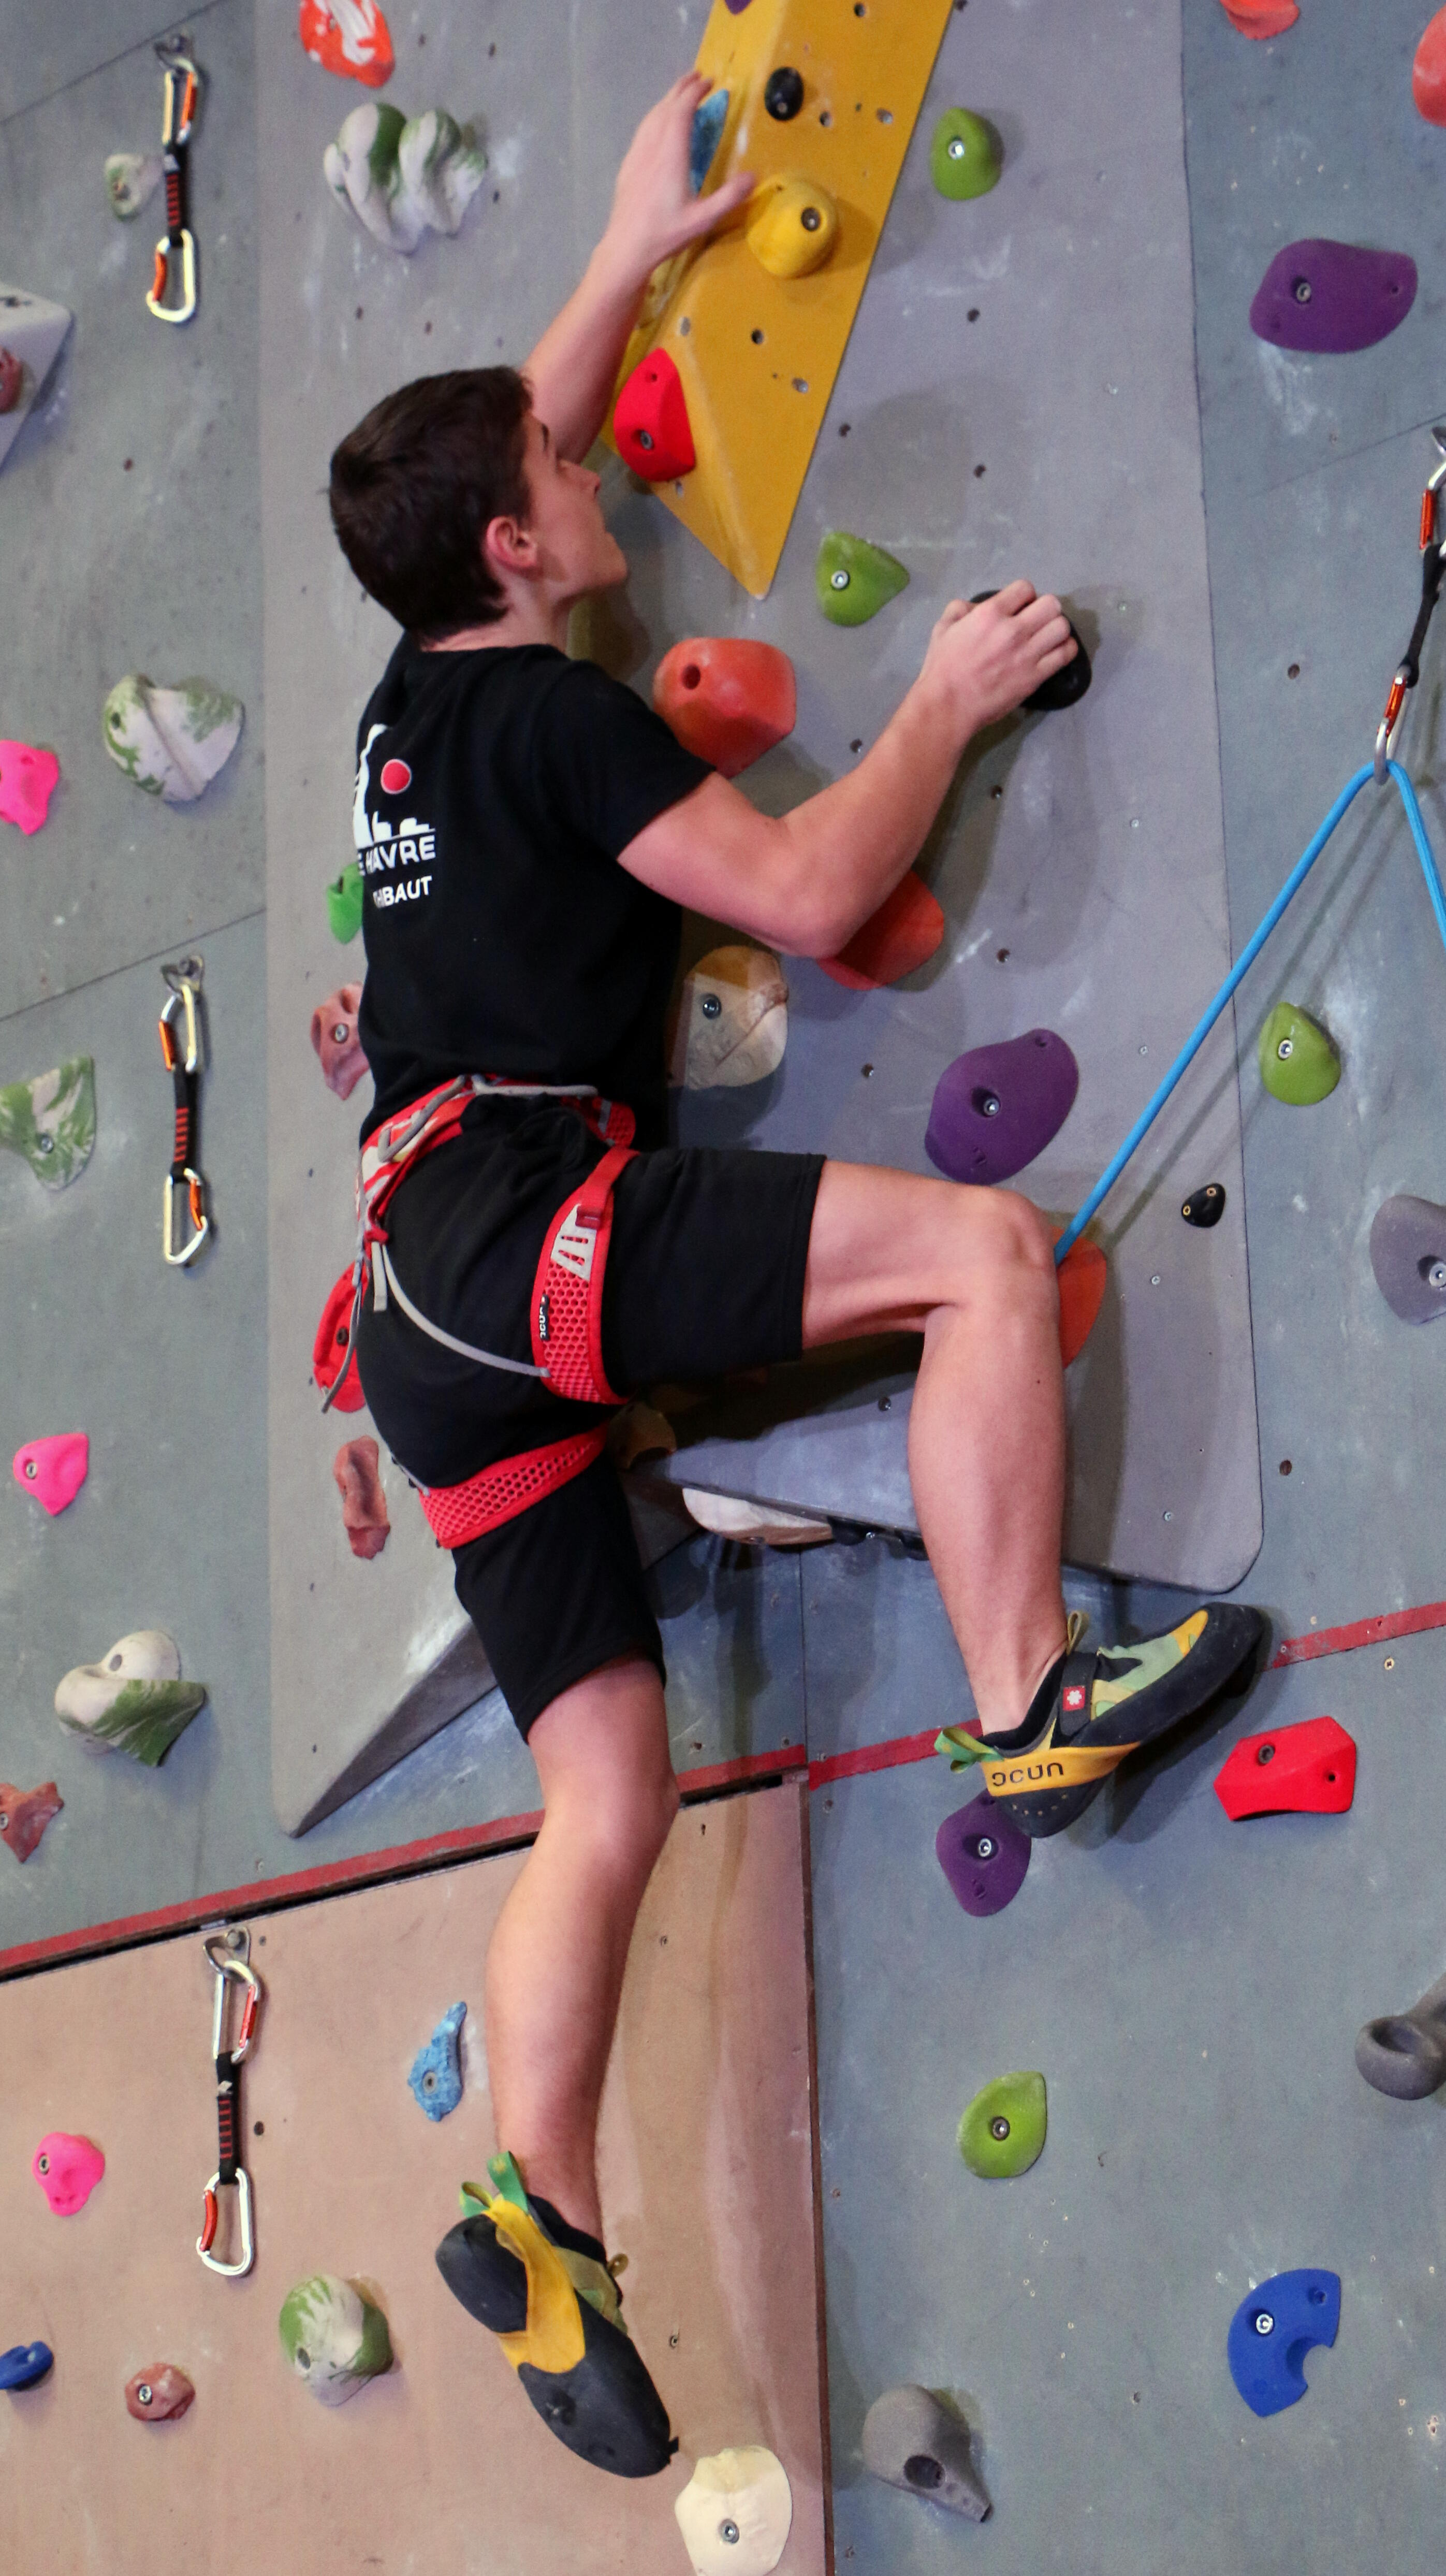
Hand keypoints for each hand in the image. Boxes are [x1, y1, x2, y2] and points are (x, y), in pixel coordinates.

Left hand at [603, 72, 754, 279]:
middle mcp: (652, 148)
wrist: (626, 247)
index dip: (695, 92)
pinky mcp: (628, 166)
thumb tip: (753, 177)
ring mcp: (637, 155)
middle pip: (665, 107)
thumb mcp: (703, 220)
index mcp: (671, 155)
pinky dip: (655, 117)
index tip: (709, 83)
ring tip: (680, 94)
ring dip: (667, 100)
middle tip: (697, 78)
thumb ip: (729, 197)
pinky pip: (642, 131)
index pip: (682, 111)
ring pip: (651, 116)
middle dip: (681, 88)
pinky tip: (658, 123)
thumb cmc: (665, 234)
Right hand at [916, 584, 1076, 737]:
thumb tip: (979, 607)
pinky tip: (1056, 651)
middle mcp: (1014, 630)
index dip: (1024, 596)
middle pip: (1051, 604)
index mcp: (990, 613)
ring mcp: (1027, 654)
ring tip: (1047, 637)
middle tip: (1036, 621)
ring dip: (1057, 629)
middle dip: (1045, 609)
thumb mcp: (943, 627)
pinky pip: (1065, 654)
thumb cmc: (942, 668)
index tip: (1019, 608)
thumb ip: (961, 609)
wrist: (948, 706)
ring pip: (1063, 627)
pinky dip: (1066, 649)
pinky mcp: (1035, 676)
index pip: (1025, 588)